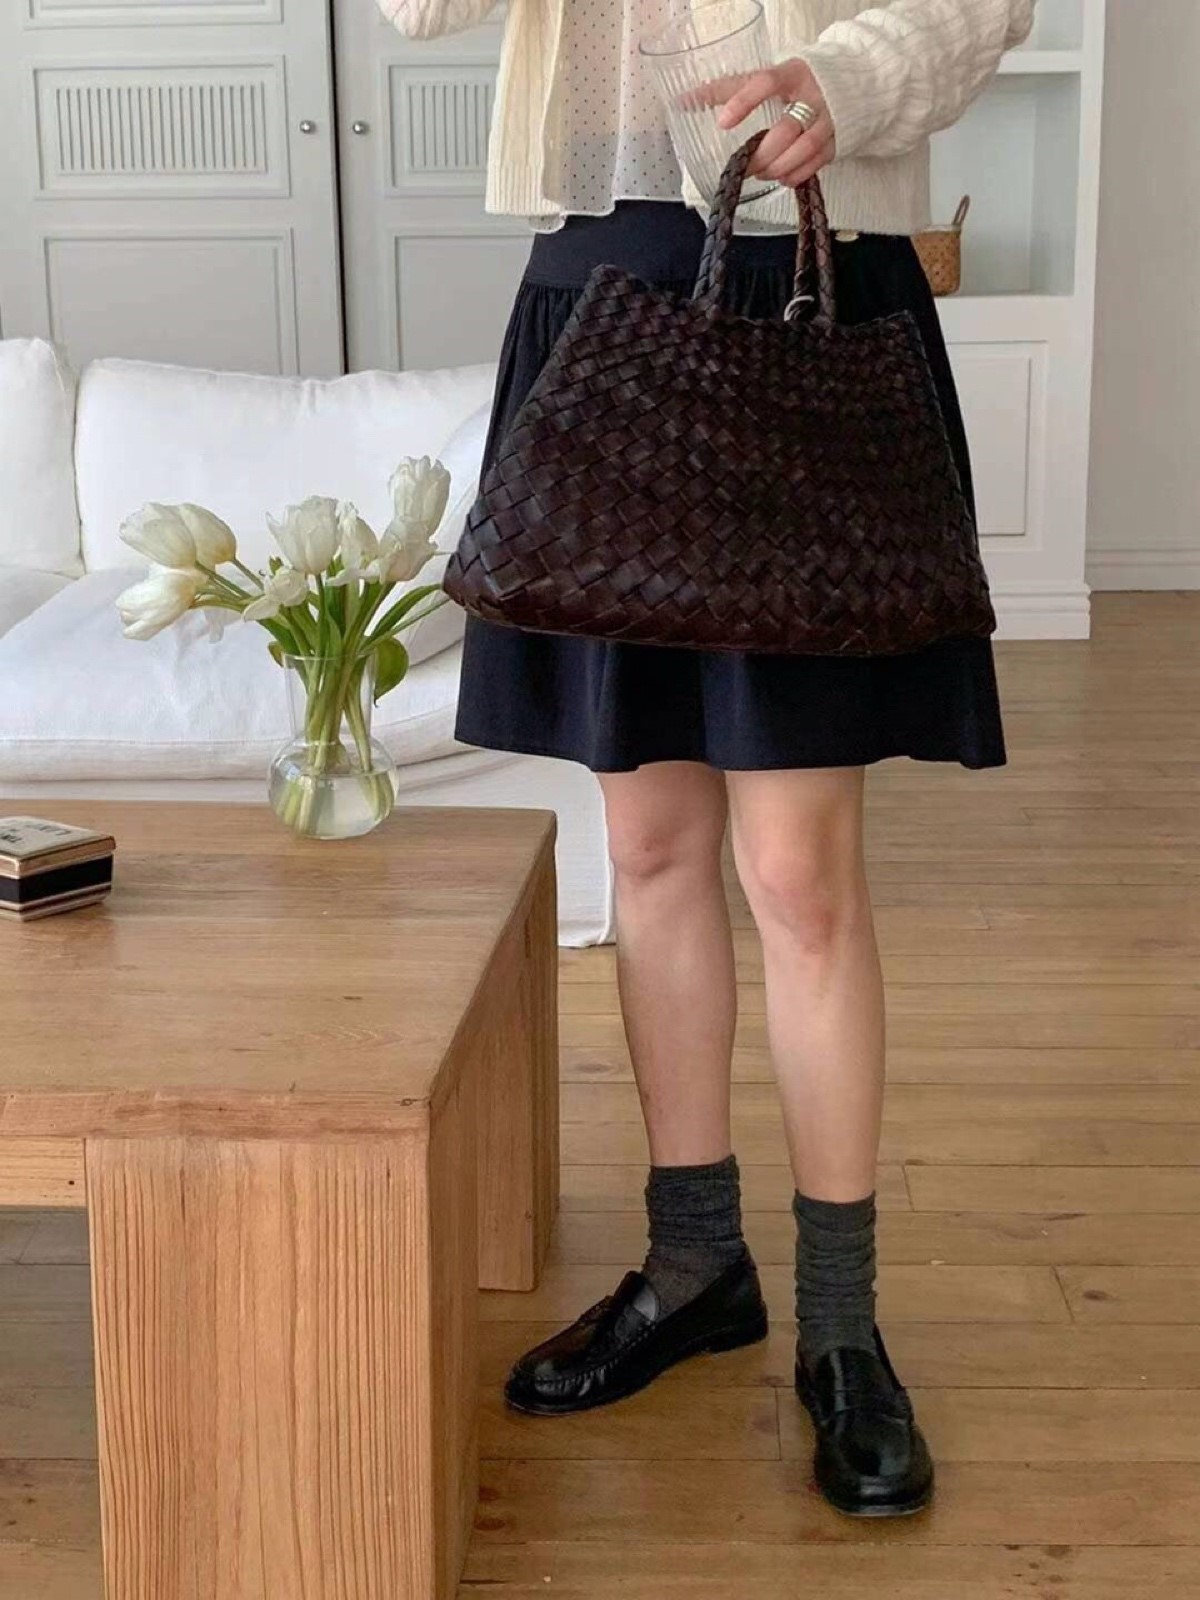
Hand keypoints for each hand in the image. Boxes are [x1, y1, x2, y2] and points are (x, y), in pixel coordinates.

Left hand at [715, 58, 834, 186]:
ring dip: (778, 167)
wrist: (844, 84)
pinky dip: (796, 174)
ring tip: (762, 173)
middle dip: (762, 153)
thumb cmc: (792, 84)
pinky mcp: (836, 140)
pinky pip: (817, 163)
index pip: (768, 82)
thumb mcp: (764, 78)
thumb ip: (727, 90)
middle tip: (745, 165)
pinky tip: (782, 177)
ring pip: (805, 148)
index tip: (722, 123)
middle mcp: (814, 95)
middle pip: (786, 129)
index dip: (745, 102)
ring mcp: (829, 119)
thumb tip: (684, 101)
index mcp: (793, 73)